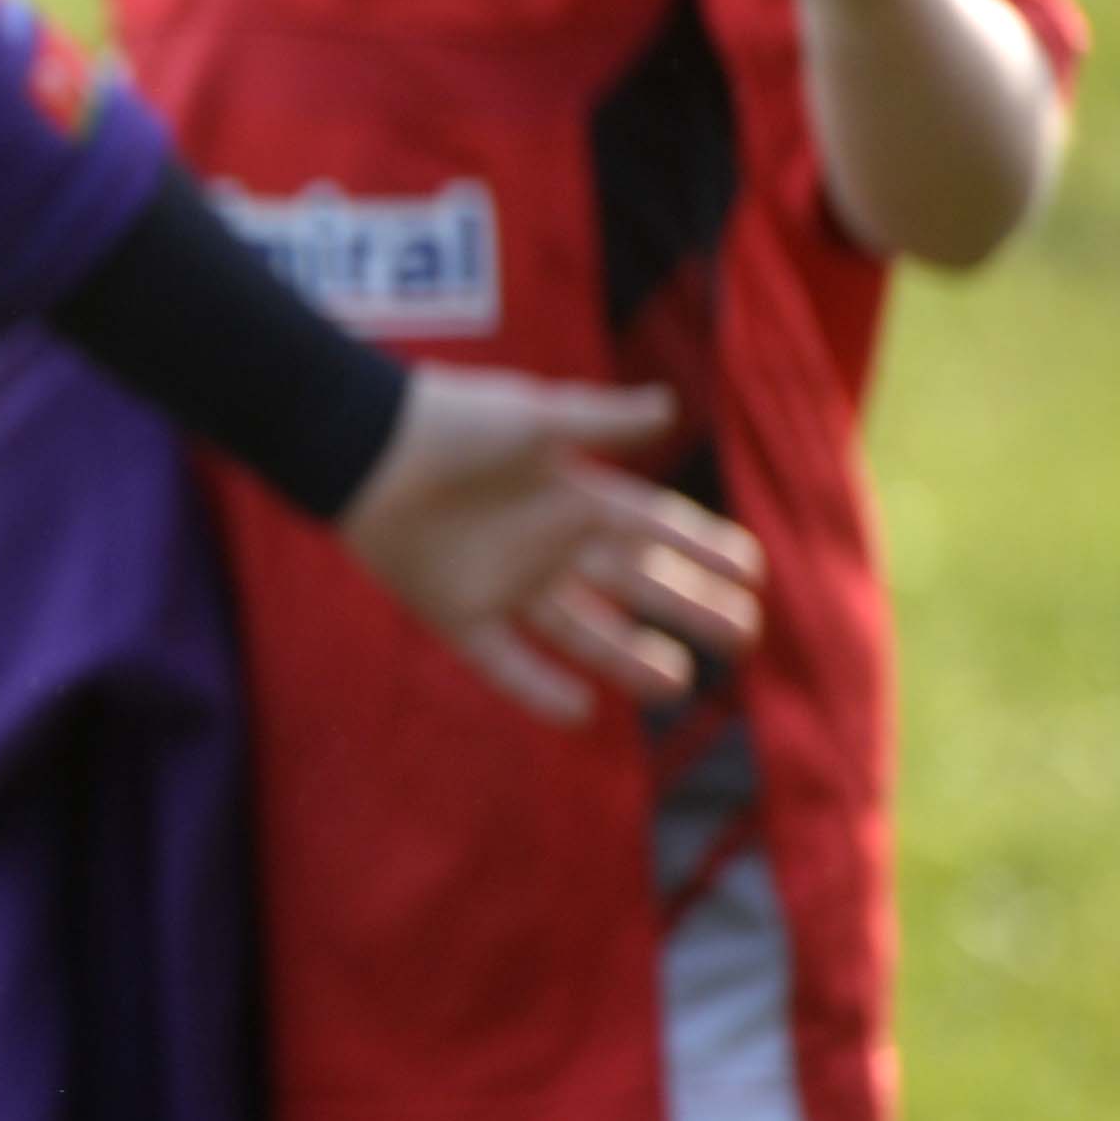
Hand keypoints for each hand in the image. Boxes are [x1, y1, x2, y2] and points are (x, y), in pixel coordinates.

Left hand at [339, 371, 764, 724]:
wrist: (366, 448)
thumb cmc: (453, 422)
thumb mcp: (536, 418)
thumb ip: (603, 419)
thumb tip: (670, 407)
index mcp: (574, 496)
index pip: (657, 530)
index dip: (704, 548)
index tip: (754, 571)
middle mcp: (547, 545)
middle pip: (634, 585)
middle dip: (688, 608)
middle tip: (743, 635)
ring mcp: (504, 581)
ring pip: (581, 631)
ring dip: (627, 658)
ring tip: (675, 684)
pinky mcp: (456, 612)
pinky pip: (505, 661)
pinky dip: (538, 688)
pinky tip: (581, 713)